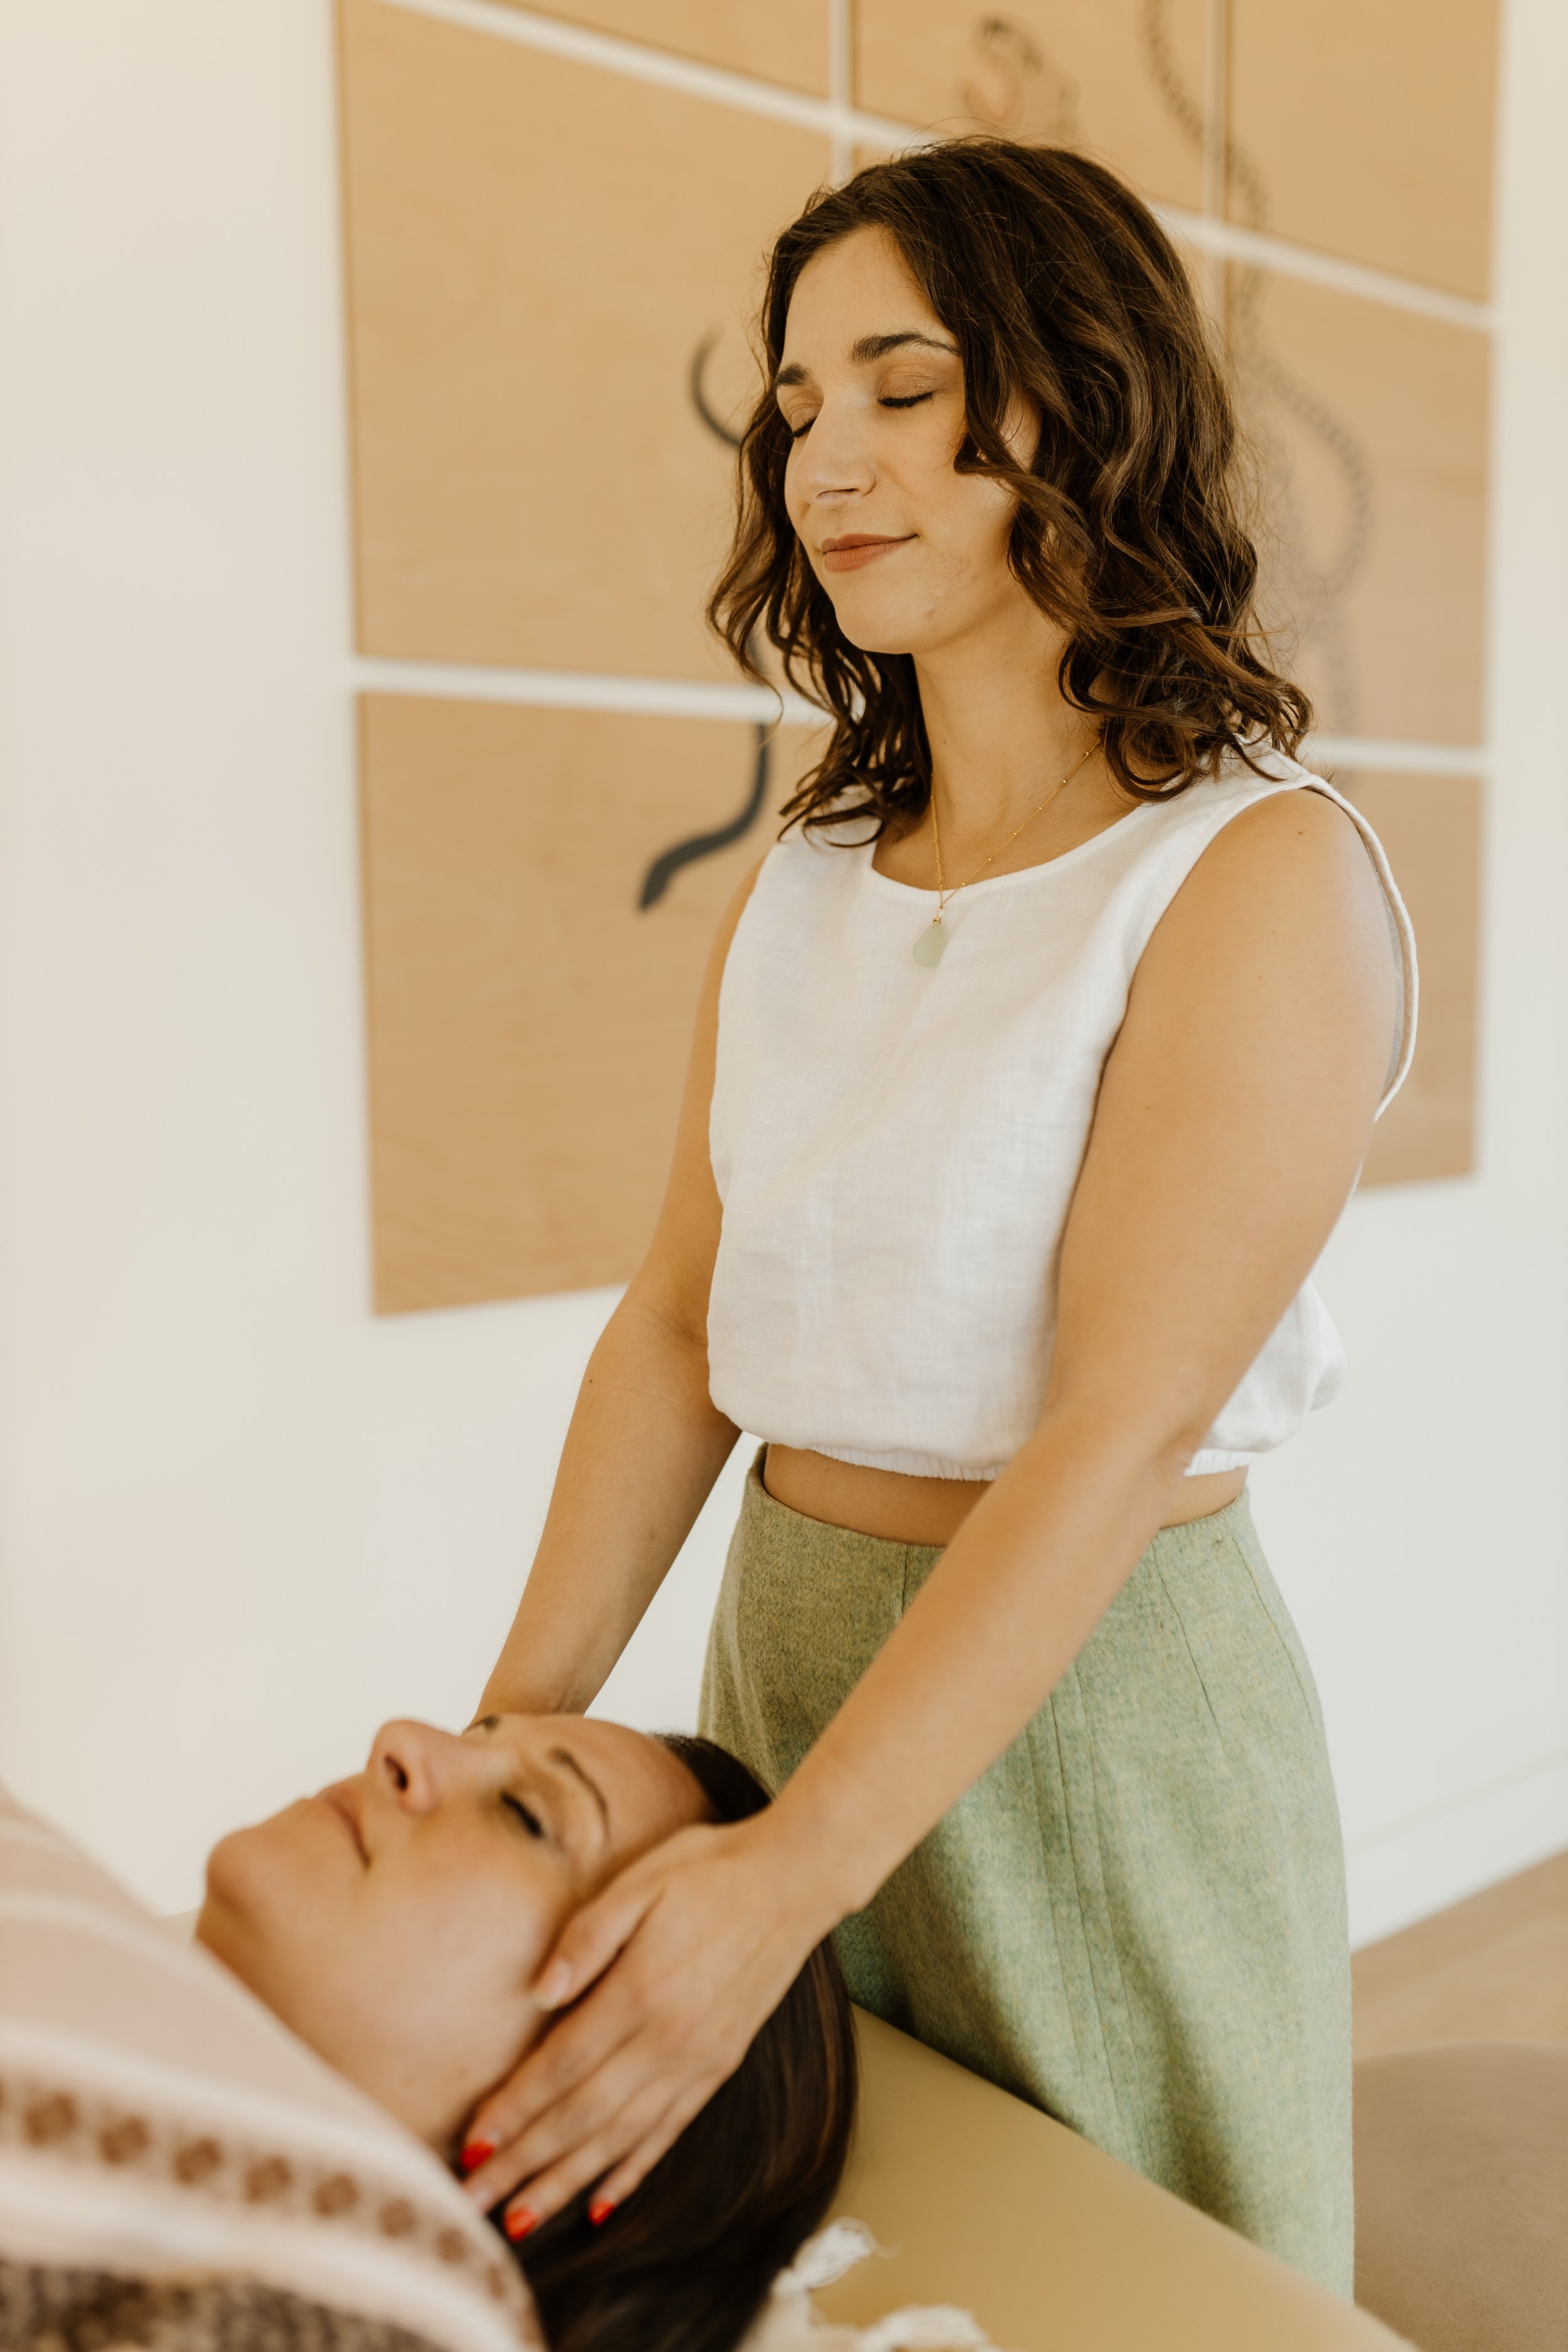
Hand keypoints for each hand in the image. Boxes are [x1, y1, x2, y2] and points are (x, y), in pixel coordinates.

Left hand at [459, 1813, 830, 2234]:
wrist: (792, 1881)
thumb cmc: (707, 1870)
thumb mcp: (640, 1880)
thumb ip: (586, 1936)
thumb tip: (536, 1994)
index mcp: (641, 1990)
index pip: (561, 2066)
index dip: (513, 2111)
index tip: (471, 2146)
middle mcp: (669, 2039)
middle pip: (581, 2117)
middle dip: (523, 2165)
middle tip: (472, 2204)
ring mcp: (698, 2060)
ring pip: (620, 2138)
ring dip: (566, 2183)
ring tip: (520, 2219)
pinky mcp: (720, 2066)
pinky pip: (668, 2133)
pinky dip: (631, 2173)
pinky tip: (601, 2206)